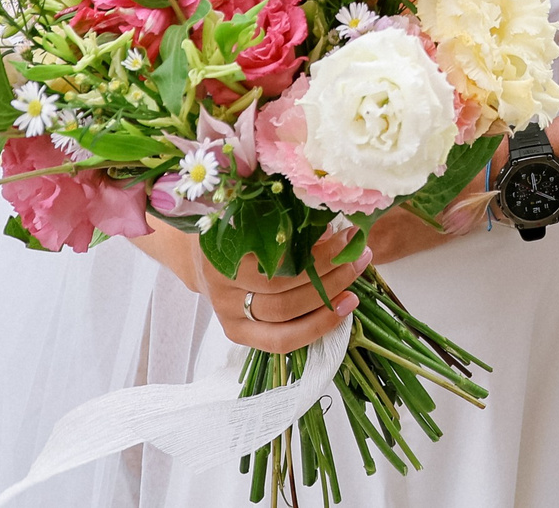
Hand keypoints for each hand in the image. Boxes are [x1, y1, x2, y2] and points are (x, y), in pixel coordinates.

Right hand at [195, 227, 368, 353]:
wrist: (199, 259)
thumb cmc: (235, 230)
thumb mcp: (255, 217)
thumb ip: (287, 225)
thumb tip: (332, 233)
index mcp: (223, 253)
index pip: (278, 262)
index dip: (318, 254)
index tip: (350, 237)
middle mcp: (222, 289)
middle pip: (282, 293)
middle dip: (328, 276)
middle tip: (358, 258)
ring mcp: (229, 316)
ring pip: (283, 319)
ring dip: (326, 303)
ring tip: (355, 286)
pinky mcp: (238, 334)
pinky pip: (280, 341)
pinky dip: (314, 327)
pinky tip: (341, 312)